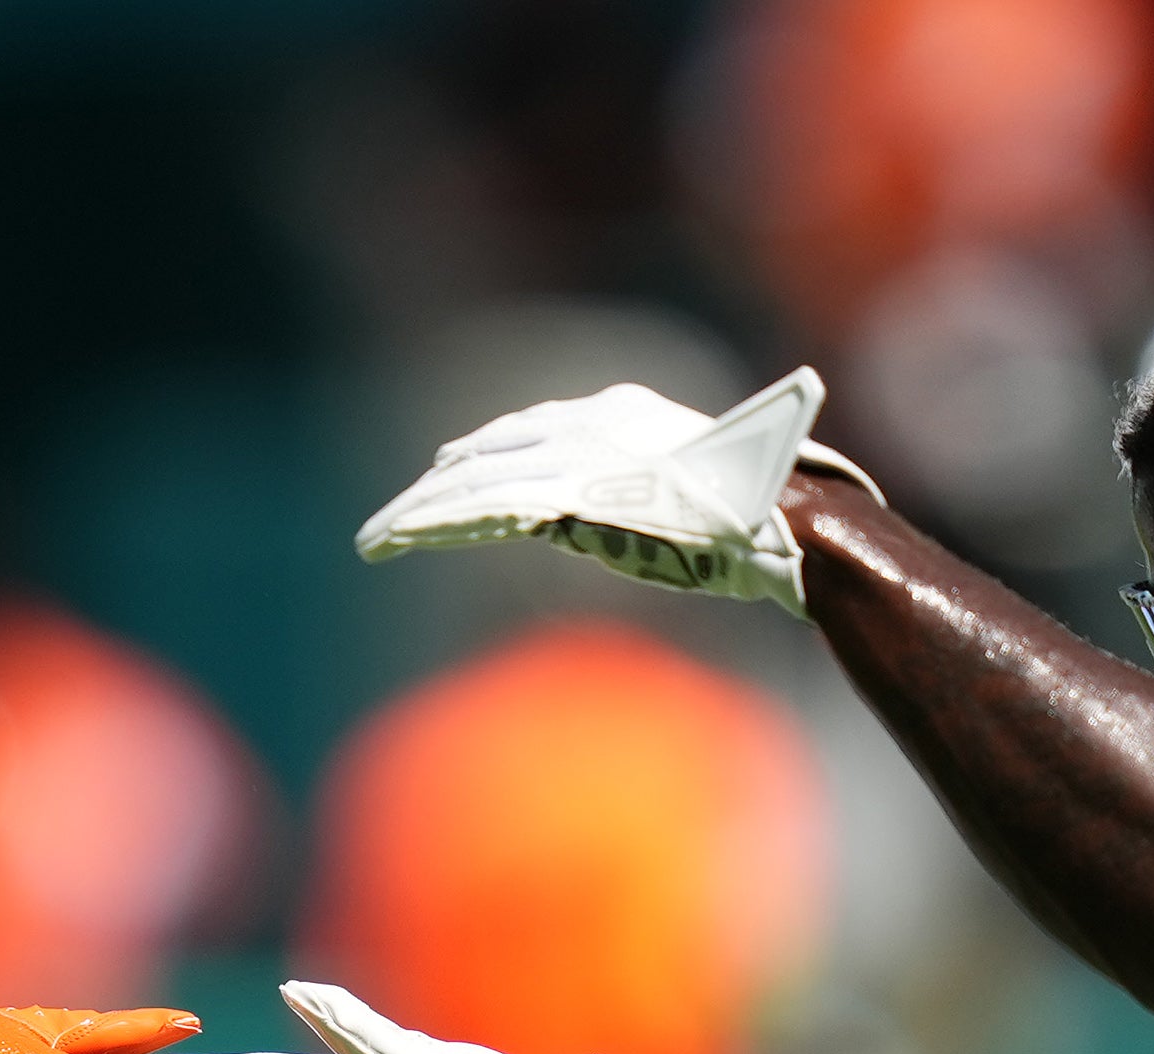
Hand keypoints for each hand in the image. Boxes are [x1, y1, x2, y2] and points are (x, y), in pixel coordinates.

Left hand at [353, 369, 879, 616]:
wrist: (779, 520)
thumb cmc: (758, 513)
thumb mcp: (694, 488)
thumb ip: (644, 490)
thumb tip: (623, 516)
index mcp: (619, 413)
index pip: (530, 429)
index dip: (481, 454)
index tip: (444, 474)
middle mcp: (587, 425)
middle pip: (491, 455)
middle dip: (434, 490)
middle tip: (389, 521)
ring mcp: (576, 460)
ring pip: (475, 485)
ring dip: (418, 514)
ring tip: (375, 540)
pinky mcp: (568, 502)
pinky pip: (487, 514)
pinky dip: (438, 526)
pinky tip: (403, 539)